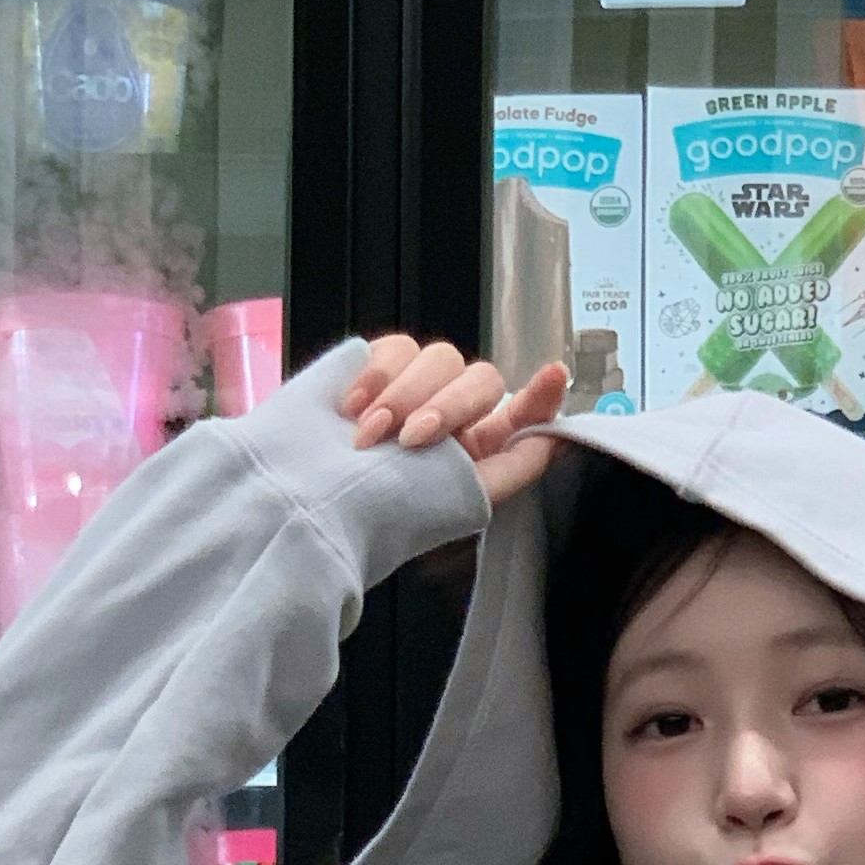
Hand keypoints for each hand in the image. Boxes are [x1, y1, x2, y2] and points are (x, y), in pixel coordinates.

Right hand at [340, 337, 568, 506]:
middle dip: (449, 405)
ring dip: (404, 397)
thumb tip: (560, 437)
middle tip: (412, 439)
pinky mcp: (375, 370)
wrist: (304, 502)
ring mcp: (412, 392)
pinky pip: (395, 349)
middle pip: (480, 379)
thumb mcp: (461, 500)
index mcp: (476, 455)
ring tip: (368, 437)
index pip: (522, 414)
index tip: (553, 375)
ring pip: (439, 358)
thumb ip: (516, 466)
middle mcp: (448, 419)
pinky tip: (351, 411)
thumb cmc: (375, 515)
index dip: (540, 394)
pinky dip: (375, 377)